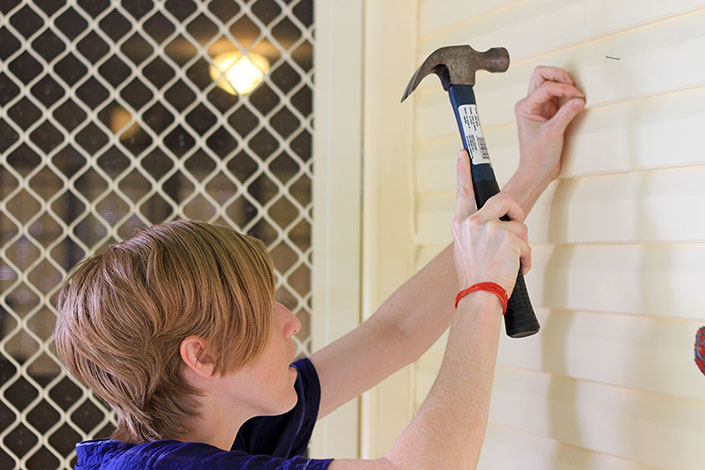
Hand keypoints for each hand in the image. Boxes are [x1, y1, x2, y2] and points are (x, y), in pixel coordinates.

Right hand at [452, 150, 530, 294]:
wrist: (479, 297)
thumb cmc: (475, 279)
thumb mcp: (467, 250)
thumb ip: (477, 233)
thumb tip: (497, 227)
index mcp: (460, 224)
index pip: (463, 191)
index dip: (463, 170)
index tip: (464, 153)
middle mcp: (471, 222)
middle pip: (504, 201)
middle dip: (516, 214)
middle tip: (515, 234)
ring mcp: (488, 228)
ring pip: (519, 224)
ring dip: (521, 246)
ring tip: (510, 263)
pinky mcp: (506, 237)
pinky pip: (525, 243)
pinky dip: (525, 260)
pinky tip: (515, 270)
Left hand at [515, 66, 584, 182]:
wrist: (537, 171)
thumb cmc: (536, 156)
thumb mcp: (553, 133)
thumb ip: (566, 114)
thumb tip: (578, 100)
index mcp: (525, 107)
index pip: (545, 87)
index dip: (563, 88)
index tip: (576, 95)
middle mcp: (530, 104)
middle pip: (541, 76)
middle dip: (558, 76)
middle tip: (573, 85)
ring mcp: (539, 107)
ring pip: (550, 83)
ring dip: (563, 84)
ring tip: (575, 94)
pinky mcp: (549, 112)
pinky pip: (558, 95)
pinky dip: (567, 94)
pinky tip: (575, 101)